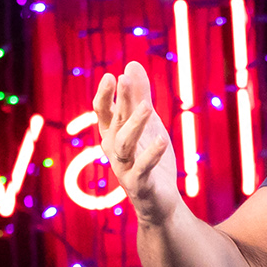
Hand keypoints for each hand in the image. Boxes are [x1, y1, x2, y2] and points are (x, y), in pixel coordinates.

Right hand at [91, 62, 181, 227]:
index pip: (103, 112)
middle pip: (116, 122)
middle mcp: (114, 151)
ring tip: (147, 107)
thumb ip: (139, 95)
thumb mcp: (147, 124)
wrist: (160, 202)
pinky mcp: (139, 185)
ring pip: (125, 144)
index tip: (112, 75)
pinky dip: (151, 155)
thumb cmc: (150, 160)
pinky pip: (142, 169)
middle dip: (120, 101)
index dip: (105, 94)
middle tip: (123, 78)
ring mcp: (125, 169)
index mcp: (113, 135)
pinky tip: (162, 140)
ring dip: (134, 124)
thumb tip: (131, 64)